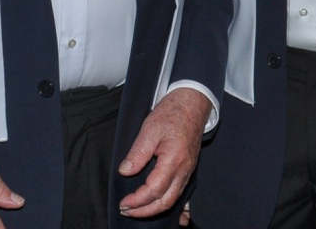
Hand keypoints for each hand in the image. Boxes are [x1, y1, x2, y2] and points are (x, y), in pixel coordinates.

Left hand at [116, 87, 210, 218]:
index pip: (154, 190)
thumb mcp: (149, 129)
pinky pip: (179, 193)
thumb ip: (138, 152)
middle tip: (127, 211)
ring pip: (173, 199)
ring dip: (155, 208)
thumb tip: (125, 171)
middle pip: (165, 201)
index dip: (138, 200)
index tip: (124, 203)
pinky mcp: (187, 170)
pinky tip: (160, 208)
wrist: (191, 105)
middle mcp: (184, 170)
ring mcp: (188, 171)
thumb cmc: (171, 114)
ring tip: (137, 210)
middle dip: (145, 210)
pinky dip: (168, 203)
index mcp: (174, 160)